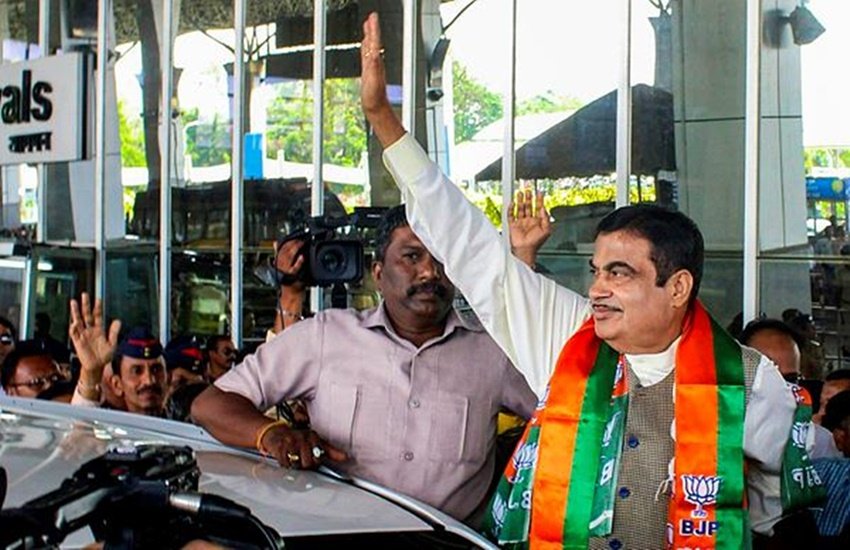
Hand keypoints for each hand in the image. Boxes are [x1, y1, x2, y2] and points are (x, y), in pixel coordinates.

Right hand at [69, 293, 120, 382]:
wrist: (97, 367)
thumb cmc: (104, 356)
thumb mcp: (112, 344)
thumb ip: (114, 332)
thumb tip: (117, 320)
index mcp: (99, 330)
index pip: (98, 315)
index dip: (98, 307)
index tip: (98, 298)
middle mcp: (90, 330)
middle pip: (87, 315)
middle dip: (85, 305)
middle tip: (84, 294)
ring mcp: (83, 335)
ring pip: (78, 321)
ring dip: (75, 312)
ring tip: (73, 302)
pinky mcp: (78, 342)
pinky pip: (74, 334)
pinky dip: (73, 328)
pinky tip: (74, 322)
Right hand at [262, 425, 347, 469]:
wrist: (275, 432)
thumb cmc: (298, 439)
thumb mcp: (316, 442)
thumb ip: (331, 451)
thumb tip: (345, 457)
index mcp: (313, 436)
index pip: (319, 457)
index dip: (315, 463)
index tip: (311, 461)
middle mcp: (302, 437)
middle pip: (308, 463)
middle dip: (304, 466)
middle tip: (300, 461)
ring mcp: (290, 442)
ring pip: (296, 464)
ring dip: (294, 466)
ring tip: (293, 459)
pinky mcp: (279, 447)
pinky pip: (285, 463)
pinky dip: (285, 465)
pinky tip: (285, 459)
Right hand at [274, 239, 305, 288]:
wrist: (290, 295)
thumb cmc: (289, 281)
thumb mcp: (283, 266)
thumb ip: (279, 254)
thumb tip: (275, 243)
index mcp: (277, 262)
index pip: (280, 248)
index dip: (287, 241)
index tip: (294, 236)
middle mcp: (279, 266)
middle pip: (284, 251)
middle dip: (292, 243)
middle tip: (300, 239)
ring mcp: (285, 271)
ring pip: (288, 257)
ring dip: (295, 249)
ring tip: (301, 243)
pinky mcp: (291, 277)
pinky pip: (294, 268)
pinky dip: (298, 262)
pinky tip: (302, 257)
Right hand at [360, 12, 404, 146]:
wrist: (375, 107)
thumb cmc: (374, 97)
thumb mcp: (373, 80)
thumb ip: (374, 67)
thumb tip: (374, 54)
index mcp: (376, 62)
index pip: (375, 41)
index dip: (374, 29)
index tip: (372, 17)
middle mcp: (375, 62)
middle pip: (374, 41)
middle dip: (372, 28)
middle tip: (371, 16)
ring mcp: (372, 66)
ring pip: (370, 46)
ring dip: (369, 35)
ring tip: (368, 25)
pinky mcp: (368, 71)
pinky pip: (366, 54)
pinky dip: (366, 47)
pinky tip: (365, 45)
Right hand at [509, 188, 551, 266]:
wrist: (525, 250)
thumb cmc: (536, 243)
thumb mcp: (547, 230)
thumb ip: (546, 218)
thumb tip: (544, 208)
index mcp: (537, 221)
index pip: (538, 207)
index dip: (539, 199)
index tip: (540, 192)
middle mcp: (529, 220)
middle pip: (528, 206)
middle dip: (529, 198)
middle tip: (529, 190)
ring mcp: (520, 222)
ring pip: (520, 208)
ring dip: (520, 200)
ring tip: (520, 193)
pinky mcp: (513, 225)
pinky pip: (511, 215)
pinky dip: (511, 209)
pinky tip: (512, 203)